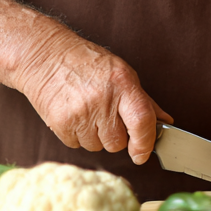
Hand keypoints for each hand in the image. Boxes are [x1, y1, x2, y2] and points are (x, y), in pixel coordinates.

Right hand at [0, 0, 171, 165]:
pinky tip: (74, 114)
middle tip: (106, 115)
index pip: (142, 121)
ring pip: (98, 147)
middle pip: (118, 143)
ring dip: (96, 136)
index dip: (145, 143)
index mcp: (122, 83)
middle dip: (116, 136)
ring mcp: (80, 113)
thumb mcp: (122, 73)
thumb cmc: (87, 63)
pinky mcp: (60, 124)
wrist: (44, 56)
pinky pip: (77, 145)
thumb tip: (165, 122)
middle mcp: (102, 99)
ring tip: (88, 110)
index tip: (143, 154)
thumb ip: (144, 101)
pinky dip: (78, 135)